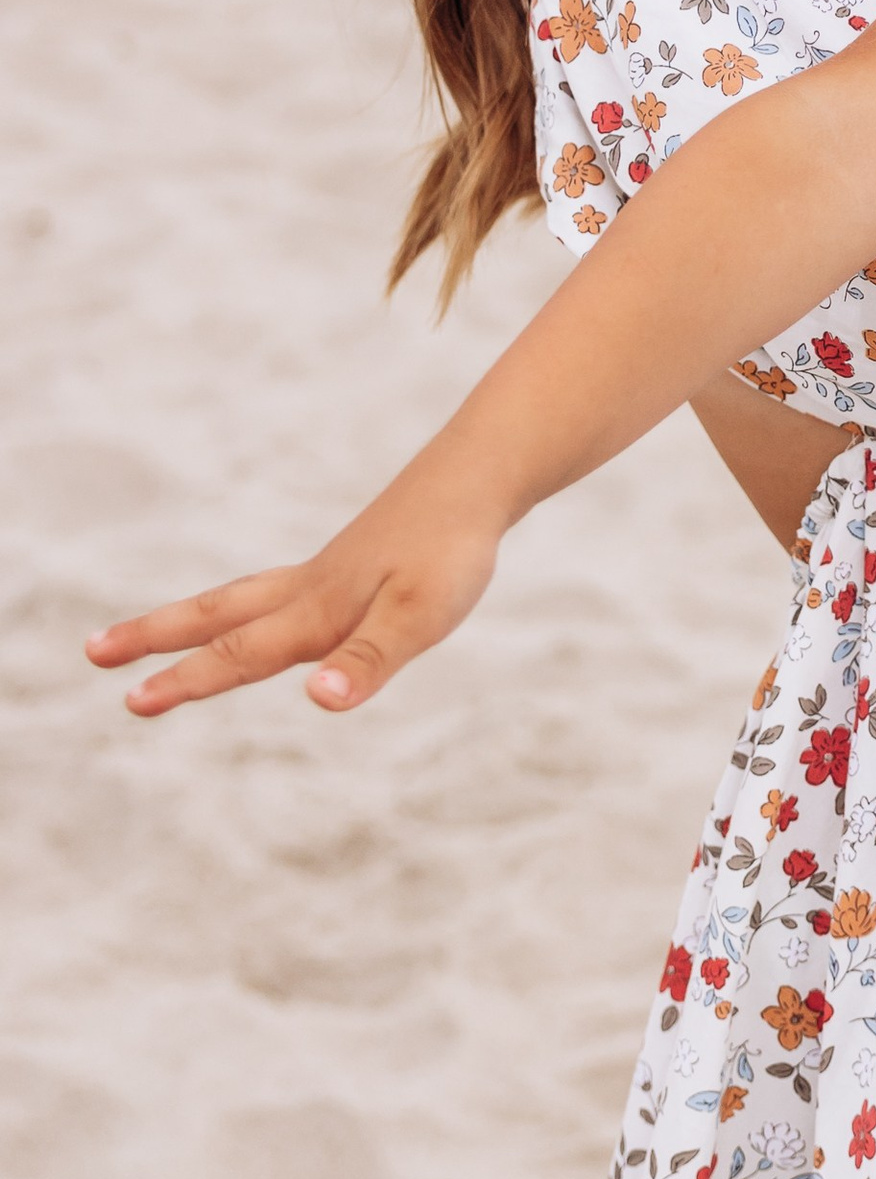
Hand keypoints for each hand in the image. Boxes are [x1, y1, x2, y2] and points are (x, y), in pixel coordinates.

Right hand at [85, 478, 502, 717]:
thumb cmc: (453, 551)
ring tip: (145, 633)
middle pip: (215, 615)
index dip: (186, 680)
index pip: (238, 654)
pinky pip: (277, 589)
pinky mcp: (347, 563)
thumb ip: (370, 660)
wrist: (478, 477)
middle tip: (93, 652)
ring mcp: (324, 573)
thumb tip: (317, 699)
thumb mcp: (422, 617)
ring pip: (239, 598)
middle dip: (153, 637)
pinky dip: (243, 605)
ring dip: (190, 619)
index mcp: (316, 612)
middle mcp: (308, 590)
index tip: (131, 702)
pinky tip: (260, 617)